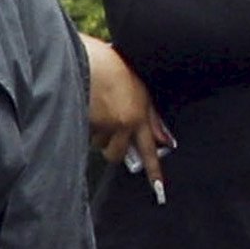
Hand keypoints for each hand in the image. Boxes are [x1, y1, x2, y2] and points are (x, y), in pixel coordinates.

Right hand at [85, 39, 173, 193]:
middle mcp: (123, 123)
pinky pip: (85, 133)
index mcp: (140, 114)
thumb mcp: (140, 89)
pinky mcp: (85, 124)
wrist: (88, 58)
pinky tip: (87, 105)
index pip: (149, 150)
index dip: (154, 172)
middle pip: (116, 155)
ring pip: (98, 144)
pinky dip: (85, 124)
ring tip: (97, 108)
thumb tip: (164, 140)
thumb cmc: (112, 67)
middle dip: (111, 148)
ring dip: (96, 133)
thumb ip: (151, 117)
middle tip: (108, 129)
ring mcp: (103, 125)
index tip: (159, 190)